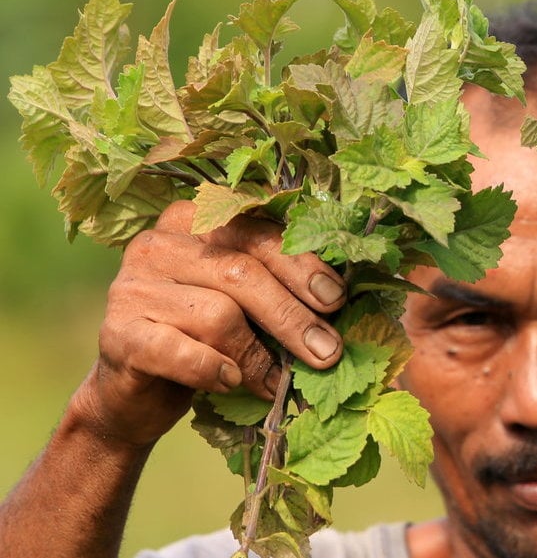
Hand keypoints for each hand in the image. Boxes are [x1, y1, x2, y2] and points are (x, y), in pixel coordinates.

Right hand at [74, 201, 345, 446]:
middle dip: (293, 316)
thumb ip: (279, 290)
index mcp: (195, 221)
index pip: (257, 232)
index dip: (301, 264)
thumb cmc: (205, 340)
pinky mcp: (116, 332)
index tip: (337, 299)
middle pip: (243, 272)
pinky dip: (211, 369)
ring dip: (257, 356)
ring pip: (218, 314)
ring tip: (276, 382)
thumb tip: (340, 303)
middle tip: (328, 352)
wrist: (135, 394)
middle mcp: (159, 243)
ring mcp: (131, 285)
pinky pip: (178, 350)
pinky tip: (230, 381)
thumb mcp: (244, 306)